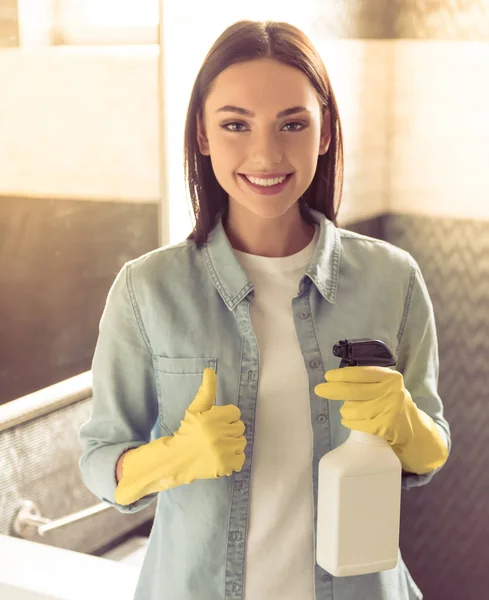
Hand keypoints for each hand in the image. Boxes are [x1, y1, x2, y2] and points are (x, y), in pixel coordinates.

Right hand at [115, 368, 246, 504]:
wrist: (177, 459)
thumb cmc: (188, 431)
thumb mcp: (196, 409)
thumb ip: (206, 390)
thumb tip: (210, 370)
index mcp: (213, 418)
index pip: (235, 413)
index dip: (225, 417)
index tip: (215, 423)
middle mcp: (219, 434)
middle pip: (239, 427)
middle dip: (229, 430)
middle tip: (215, 436)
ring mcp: (223, 451)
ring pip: (241, 442)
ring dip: (232, 444)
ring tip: (217, 446)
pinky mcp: (225, 466)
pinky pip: (241, 458)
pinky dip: (234, 459)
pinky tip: (221, 457)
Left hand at [314, 366, 418, 445]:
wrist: (412, 428)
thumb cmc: (391, 401)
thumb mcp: (386, 385)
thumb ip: (368, 380)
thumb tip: (336, 379)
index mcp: (391, 377)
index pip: (362, 373)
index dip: (342, 375)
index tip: (327, 376)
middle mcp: (392, 392)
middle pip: (354, 391)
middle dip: (334, 390)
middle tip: (319, 390)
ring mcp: (390, 410)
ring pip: (354, 409)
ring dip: (345, 411)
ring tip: (347, 411)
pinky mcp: (385, 427)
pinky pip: (358, 424)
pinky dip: (349, 422)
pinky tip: (350, 420)